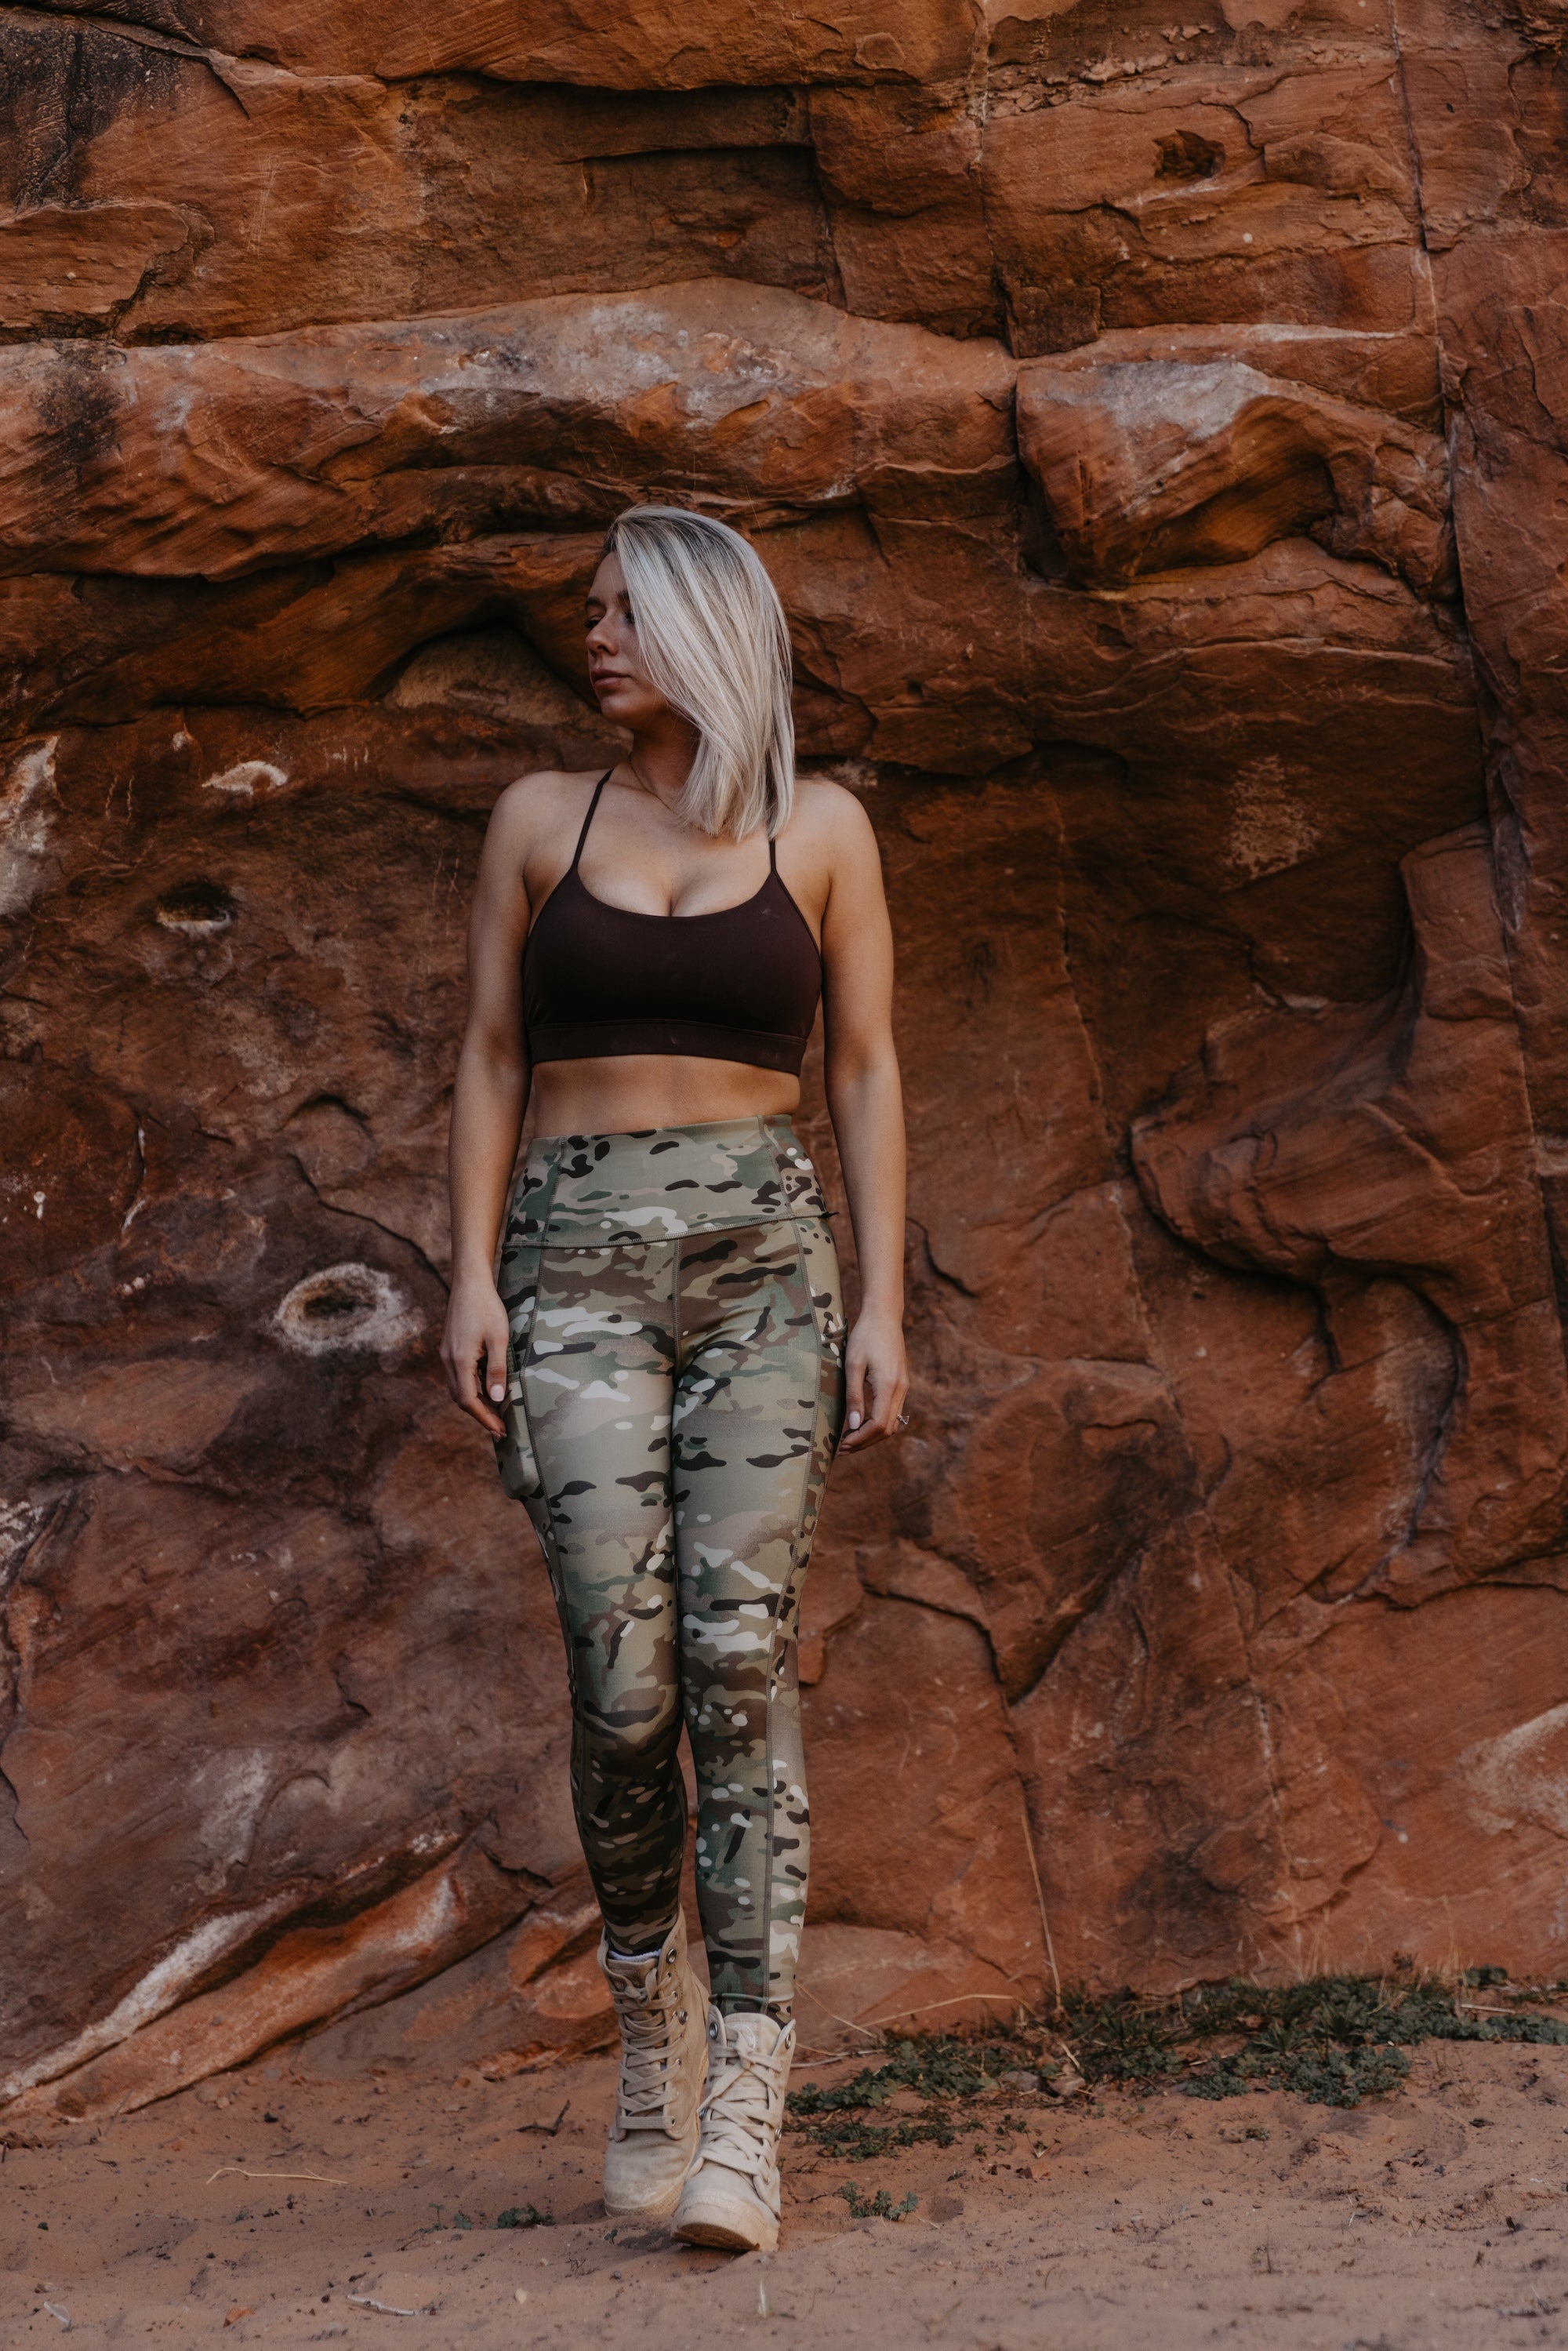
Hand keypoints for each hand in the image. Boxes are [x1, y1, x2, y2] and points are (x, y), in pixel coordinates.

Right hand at [441, 1272, 511, 1438]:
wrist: (469, 1282)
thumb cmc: (487, 1308)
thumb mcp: (499, 1338)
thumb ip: (497, 1369)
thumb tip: (498, 1399)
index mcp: (460, 1361)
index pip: (469, 1401)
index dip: (484, 1418)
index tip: (500, 1430)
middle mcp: (448, 1360)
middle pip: (460, 1398)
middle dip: (480, 1415)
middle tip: (499, 1427)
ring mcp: (446, 1354)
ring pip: (457, 1388)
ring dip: (475, 1402)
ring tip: (495, 1411)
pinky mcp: (449, 1347)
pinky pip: (457, 1376)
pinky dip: (470, 1387)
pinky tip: (485, 1388)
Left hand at [839, 1307, 908, 1451]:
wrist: (884, 1316)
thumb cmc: (864, 1336)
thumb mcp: (852, 1364)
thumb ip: (853, 1396)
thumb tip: (853, 1426)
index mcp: (888, 1385)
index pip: (878, 1425)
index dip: (860, 1439)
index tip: (842, 1445)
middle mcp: (901, 1389)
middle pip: (887, 1429)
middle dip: (865, 1442)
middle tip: (842, 1448)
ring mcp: (904, 1387)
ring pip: (892, 1423)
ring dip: (872, 1435)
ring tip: (849, 1439)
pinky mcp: (901, 1383)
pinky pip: (893, 1412)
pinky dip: (878, 1423)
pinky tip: (861, 1423)